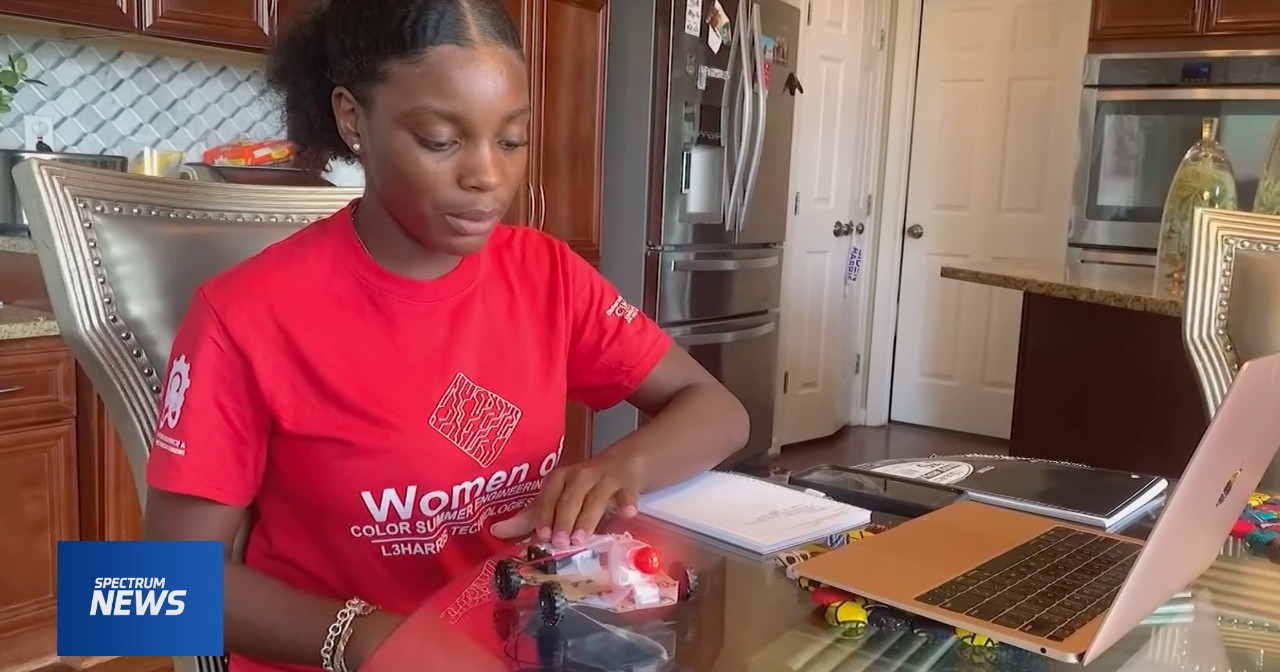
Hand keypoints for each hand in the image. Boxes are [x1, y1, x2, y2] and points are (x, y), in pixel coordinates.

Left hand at [490, 454, 641, 547]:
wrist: (622, 465)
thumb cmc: (582, 488)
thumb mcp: (557, 499)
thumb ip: (530, 517)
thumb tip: (495, 531)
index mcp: (560, 478)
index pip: (549, 495)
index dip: (545, 515)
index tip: (542, 536)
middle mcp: (581, 475)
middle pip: (571, 497)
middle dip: (565, 519)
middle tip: (561, 542)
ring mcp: (605, 479)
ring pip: (596, 498)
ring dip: (588, 518)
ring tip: (582, 539)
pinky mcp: (627, 485)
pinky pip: (627, 494)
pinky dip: (627, 503)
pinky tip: (628, 513)